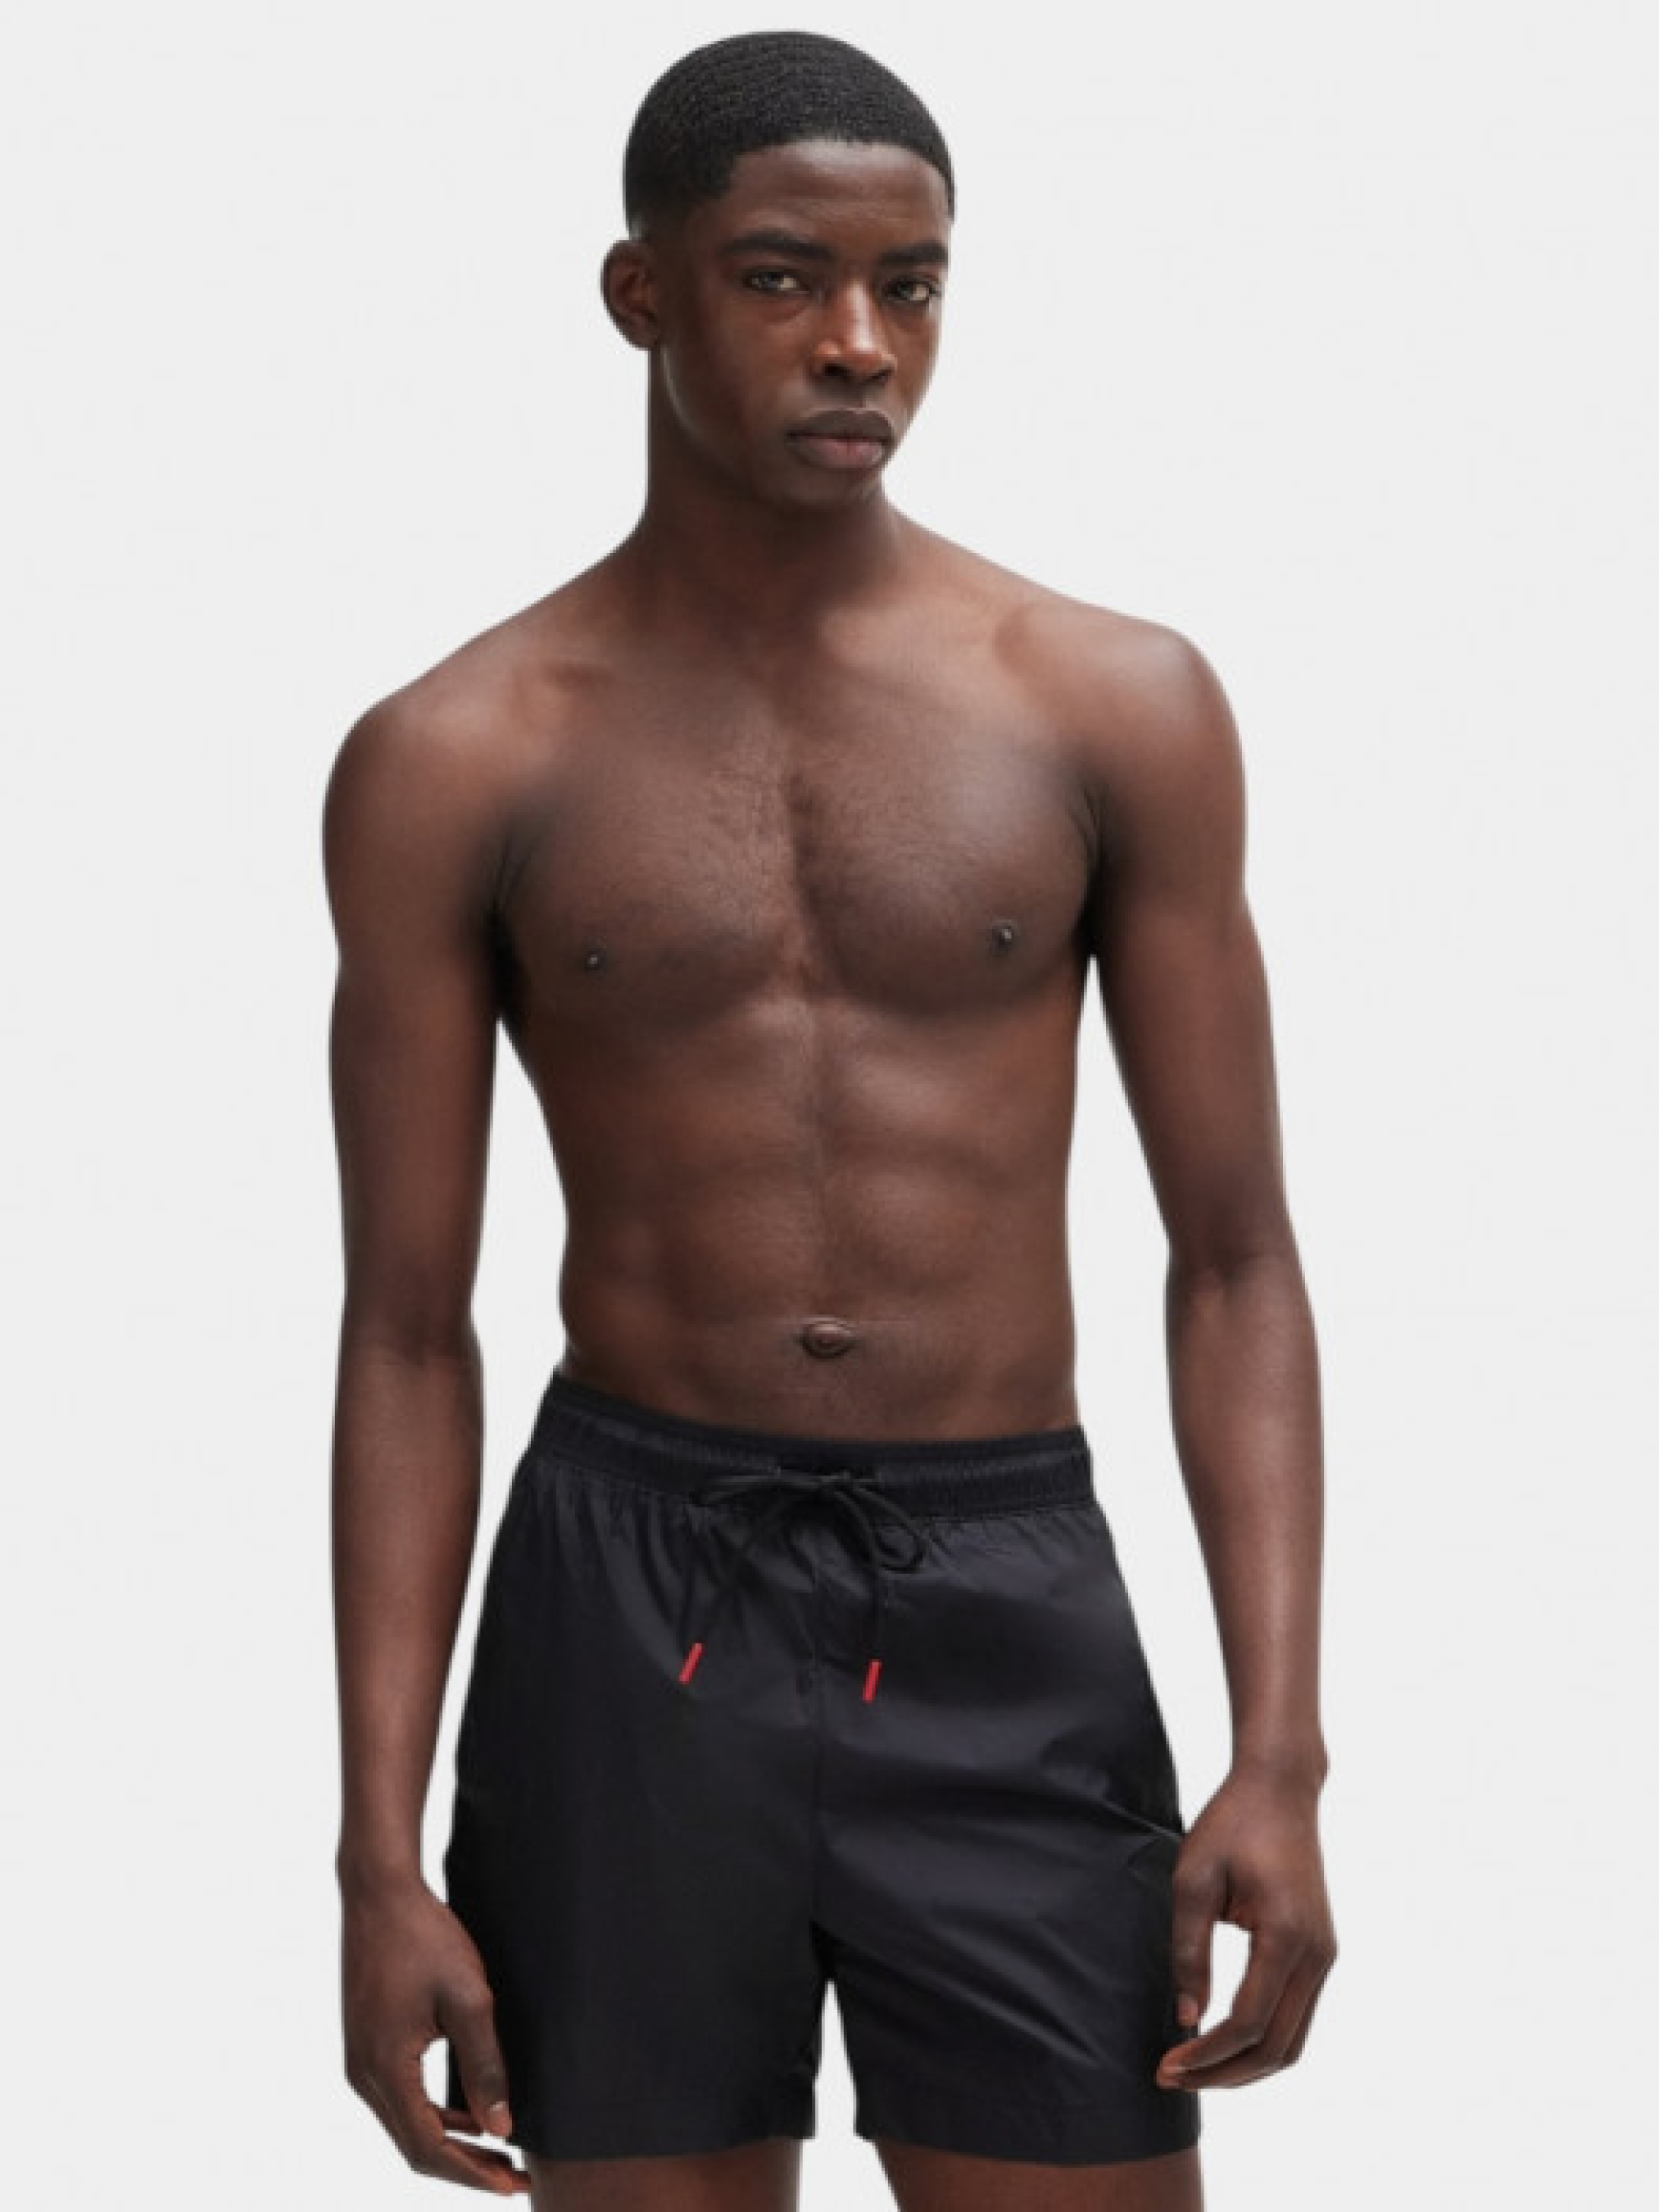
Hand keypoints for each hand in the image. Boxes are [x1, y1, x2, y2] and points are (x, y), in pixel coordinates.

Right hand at [341, 1875, 530, 2194]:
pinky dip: (436, 2112)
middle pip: (414, 2145)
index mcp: (385, 2069)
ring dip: (452, 2139)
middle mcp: (364, 2075)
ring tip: (500, 2148)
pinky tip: (470, 2108)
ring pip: (407, 2123)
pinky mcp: (367, 2045)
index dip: (473, 2172)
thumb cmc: (425, 1937)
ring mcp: (361, 2061)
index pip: (429, 2147)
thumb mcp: (468, 1999)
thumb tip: (502, 2128)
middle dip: (466, 2166)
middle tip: (515, 2178)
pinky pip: (402, 2097)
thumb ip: (485, 2066)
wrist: (379, 1891)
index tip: (514, 2184)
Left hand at [1155, 1763, 1336, 2091]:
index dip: (1206, 2053)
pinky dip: (1264, 2043)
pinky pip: (1297, 2018)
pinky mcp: (1320, 1953)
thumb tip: (1186, 2019)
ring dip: (1246, 2067)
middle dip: (1224, 2073)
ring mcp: (1325, 1956)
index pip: (1248, 2022)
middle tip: (1172, 2078)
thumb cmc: (1231, 1825)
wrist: (1279, 1789)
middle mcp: (1317, 1954)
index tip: (1166, 2063)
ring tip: (1195, 2071)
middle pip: (1277, 2048)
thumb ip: (1189, 1951)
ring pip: (1294, 2043)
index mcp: (1286, 1934)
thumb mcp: (1194, 1881)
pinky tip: (1224, 2043)